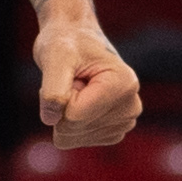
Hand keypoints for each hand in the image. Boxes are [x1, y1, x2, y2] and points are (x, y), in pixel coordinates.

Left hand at [29, 13, 142, 144]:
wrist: (75, 40)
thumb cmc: (67, 43)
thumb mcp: (56, 56)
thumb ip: (52, 89)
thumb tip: (51, 120)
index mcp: (123, 84)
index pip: (74, 114)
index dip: (60, 95)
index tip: (71, 74)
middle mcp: (130, 106)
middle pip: (74, 128)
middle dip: (62, 105)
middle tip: (72, 80)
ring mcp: (124, 122)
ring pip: (71, 138)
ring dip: (64, 113)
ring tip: (76, 87)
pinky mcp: (112, 132)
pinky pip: (73, 141)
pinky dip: (67, 123)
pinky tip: (78, 101)